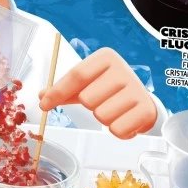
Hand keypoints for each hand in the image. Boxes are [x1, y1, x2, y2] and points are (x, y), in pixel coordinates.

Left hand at [39, 47, 157, 138]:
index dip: (57, 92)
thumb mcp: (89, 83)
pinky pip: (116, 129)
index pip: (77, 75)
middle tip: (102, 102)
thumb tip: (42, 96)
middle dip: (90, 106)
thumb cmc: (111, 90)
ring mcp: (136, 89)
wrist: (142, 101)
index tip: (45, 105)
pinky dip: (117, 130)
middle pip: (87, 98)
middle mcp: (122, 70)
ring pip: (101, 115)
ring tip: (115, 111)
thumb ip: (66, 90)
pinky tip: (124, 120)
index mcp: (106, 58)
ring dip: (104, 119)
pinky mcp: (145, 110)